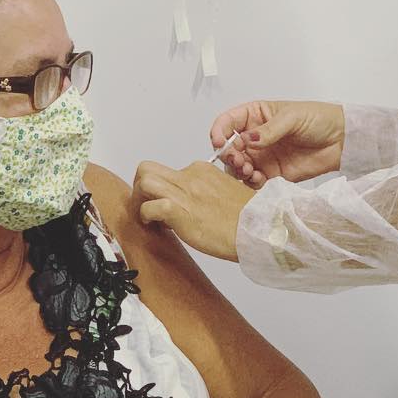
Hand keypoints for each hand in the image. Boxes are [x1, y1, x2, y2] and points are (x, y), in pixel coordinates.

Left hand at [131, 160, 255, 261]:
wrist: (258, 229)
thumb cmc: (248, 220)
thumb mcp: (227, 196)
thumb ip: (208, 193)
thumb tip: (194, 205)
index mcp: (202, 170)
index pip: (170, 171)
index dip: (163, 189)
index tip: (167, 205)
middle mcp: (190, 176)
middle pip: (148, 168)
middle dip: (140, 187)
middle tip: (145, 205)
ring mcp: (184, 191)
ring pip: (144, 180)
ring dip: (139, 199)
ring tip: (148, 216)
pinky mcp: (178, 209)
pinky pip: (148, 206)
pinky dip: (146, 217)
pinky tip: (156, 226)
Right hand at [210, 100, 344, 187]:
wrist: (341, 141)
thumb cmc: (319, 119)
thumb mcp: (292, 117)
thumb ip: (268, 130)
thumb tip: (247, 140)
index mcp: (255, 115)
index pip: (228, 122)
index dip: (219, 131)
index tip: (219, 142)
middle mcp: (254, 136)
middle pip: (229, 147)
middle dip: (229, 155)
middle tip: (239, 160)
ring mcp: (262, 155)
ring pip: (238, 166)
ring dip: (238, 170)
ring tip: (250, 170)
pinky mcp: (272, 173)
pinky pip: (253, 181)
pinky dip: (251, 182)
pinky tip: (259, 178)